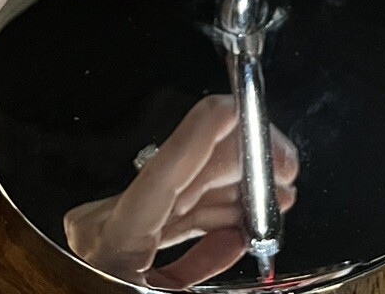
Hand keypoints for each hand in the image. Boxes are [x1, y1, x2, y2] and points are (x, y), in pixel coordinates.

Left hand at [64, 95, 298, 287]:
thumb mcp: (158, 293)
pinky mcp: (126, 267)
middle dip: (240, 166)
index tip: (243, 109)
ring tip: (277, 198)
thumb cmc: (100, 291)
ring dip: (235, 199)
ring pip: (184, 208)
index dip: (207, 132)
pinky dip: (210, 237)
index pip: (166, 168)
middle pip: (183, 181)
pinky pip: (173, 244)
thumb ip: (201, 270)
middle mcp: (111, 234)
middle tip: (284, 166)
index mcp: (113, 240)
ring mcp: (117, 249)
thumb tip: (251, 244)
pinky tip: (240, 235)